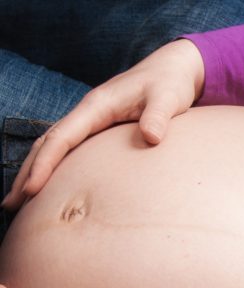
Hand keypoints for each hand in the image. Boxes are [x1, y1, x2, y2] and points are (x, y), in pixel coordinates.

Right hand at [1, 38, 205, 211]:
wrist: (172, 70)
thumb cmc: (169, 84)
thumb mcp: (167, 99)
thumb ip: (158, 116)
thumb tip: (151, 137)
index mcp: (96, 106)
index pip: (61, 138)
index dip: (44, 164)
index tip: (32, 189)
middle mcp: (87, 113)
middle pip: (47, 145)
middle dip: (27, 174)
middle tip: (10, 205)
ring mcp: (91, 121)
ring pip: (54, 148)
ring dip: (35, 172)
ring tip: (18, 202)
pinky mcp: (100, 129)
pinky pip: (70, 150)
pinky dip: (55, 168)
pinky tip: (50, 188)